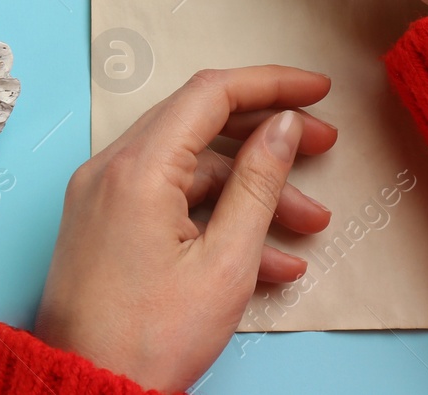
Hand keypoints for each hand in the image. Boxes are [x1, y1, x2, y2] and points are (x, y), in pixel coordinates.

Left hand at [33, 66, 336, 392]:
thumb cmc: (148, 342)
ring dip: (252, 190)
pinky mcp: (105, 226)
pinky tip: (270, 258)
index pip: (212, 94)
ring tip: (309, 222)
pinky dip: (218, 217)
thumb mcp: (225, 263)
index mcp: (138, 169)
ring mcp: (104, 198)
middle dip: (269, 136)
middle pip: (202, 124)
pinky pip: (170, 201)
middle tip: (323, 145)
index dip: (272, 84)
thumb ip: (259, 183)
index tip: (318, 90)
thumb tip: (284, 126)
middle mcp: (112, 170)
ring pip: (192, 169)